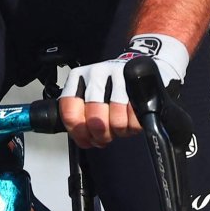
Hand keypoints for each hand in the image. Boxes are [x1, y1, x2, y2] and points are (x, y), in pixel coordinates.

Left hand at [59, 34, 187, 147]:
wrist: (136, 70)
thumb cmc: (108, 89)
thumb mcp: (87, 98)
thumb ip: (79, 118)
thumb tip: (84, 140)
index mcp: (78, 78)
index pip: (71, 113)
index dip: (80, 133)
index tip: (87, 139)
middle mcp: (96, 74)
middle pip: (95, 120)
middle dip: (102, 135)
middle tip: (105, 135)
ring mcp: (118, 76)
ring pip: (117, 121)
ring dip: (119, 130)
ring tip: (119, 123)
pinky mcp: (138, 83)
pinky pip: (136, 119)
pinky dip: (134, 125)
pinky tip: (131, 118)